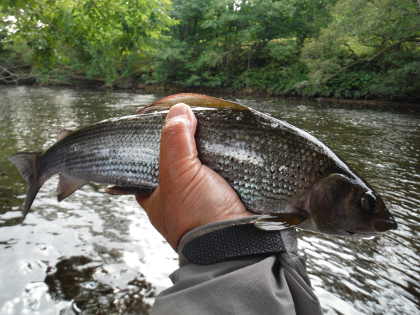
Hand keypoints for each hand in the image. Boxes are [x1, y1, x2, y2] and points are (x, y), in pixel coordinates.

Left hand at [136, 103, 250, 248]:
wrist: (238, 243)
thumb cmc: (198, 216)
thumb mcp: (178, 174)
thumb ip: (174, 141)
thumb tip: (179, 110)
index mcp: (157, 198)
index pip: (146, 167)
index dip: (153, 146)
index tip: (164, 127)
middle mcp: (178, 200)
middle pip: (178, 163)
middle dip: (187, 146)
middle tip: (192, 124)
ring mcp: (203, 199)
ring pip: (203, 167)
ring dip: (210, 153)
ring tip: (212, 130)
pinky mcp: (226, 197)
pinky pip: (224, 173)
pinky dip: (227, 161)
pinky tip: (230, 148)